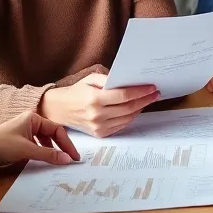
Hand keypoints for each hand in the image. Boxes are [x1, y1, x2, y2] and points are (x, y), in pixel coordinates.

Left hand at [0, 111, 81, 166]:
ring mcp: (25, 130)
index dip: (67, 143)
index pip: (57, 130)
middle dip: (61, 146)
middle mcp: (31, 121)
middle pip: (52, 133)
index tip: (73, 156)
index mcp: (33, 118)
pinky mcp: (20, 139)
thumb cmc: (2, 145)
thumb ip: (49, 155)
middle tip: (69, 159)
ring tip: (58, 160)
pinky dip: (43, 151)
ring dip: (52, 149)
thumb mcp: (27, 150)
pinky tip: (44, 158)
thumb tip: (67, 160)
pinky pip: (37, 143)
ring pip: (45, 139)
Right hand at [39, 72, 159, 137]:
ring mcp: (98, 126)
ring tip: (147, 100)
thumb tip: (129, 81)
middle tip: (155, 93)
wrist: (57, 109)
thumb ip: (109, 79)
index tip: (152, 87)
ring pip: (127, 118)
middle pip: (129, 108)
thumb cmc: (75, 92)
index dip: (141, 92)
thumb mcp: (89, 79)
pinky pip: (121, 126)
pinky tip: (135, 109)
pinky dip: (130, 117)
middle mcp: (97, 115)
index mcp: (94, 99)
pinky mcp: (99, 134)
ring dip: (140, 109)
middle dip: (145, 100)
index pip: (124, 96)